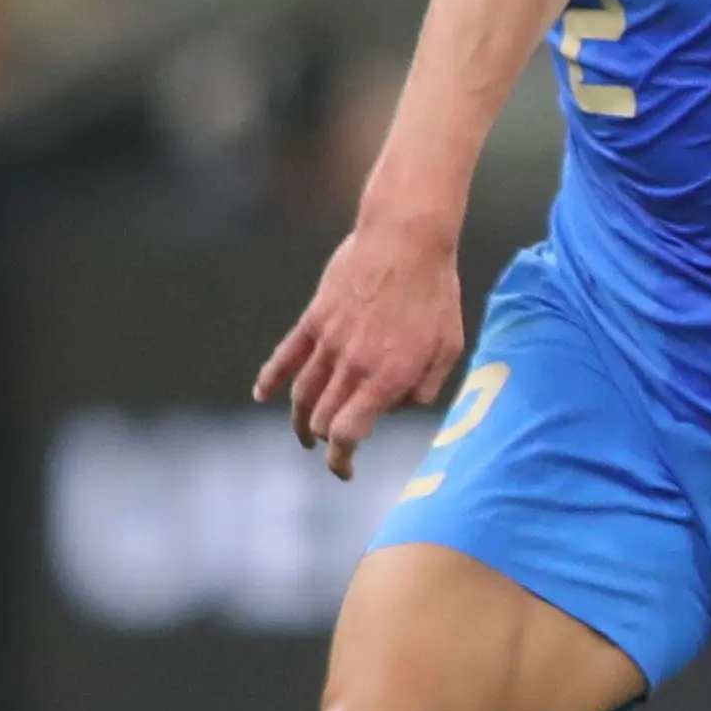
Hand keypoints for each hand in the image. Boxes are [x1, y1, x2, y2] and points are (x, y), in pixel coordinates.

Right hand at [254, 217, 466, 478]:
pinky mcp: (315, 319)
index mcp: (387, 378)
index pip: (347, 433)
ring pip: (302, 395)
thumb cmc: (435, 294)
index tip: (345, 470)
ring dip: (299, 420)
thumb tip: (398, 408)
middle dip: (326, 442)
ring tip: (305, 434)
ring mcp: (329, 341)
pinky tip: (262, 395)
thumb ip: (426, 388)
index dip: (341, 459)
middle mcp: (353, 365)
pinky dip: (270, 378)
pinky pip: (286, 356)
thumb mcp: (448, 348)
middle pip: (322, 419)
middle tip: (334, 450)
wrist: (406, 240)